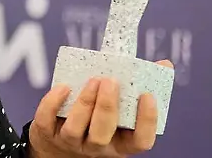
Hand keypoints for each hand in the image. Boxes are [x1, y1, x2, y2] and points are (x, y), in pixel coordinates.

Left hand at [28, 60, 172, 156]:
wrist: (58, 144)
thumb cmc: (96, 121)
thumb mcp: (119, 113)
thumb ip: (137, 90)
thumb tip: (164, 64)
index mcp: (120, 143)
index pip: (141, 141)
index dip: (147, 121)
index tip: (148, 95)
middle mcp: (97, 147)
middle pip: (103, 135)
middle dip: (107, 108)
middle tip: (111, 81)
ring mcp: (70, 142)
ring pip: (76, 129)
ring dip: (85, 103)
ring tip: (93, 80)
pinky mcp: (47, 133)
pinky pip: (47, 119)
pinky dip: (53, 102)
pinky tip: (63, 86)